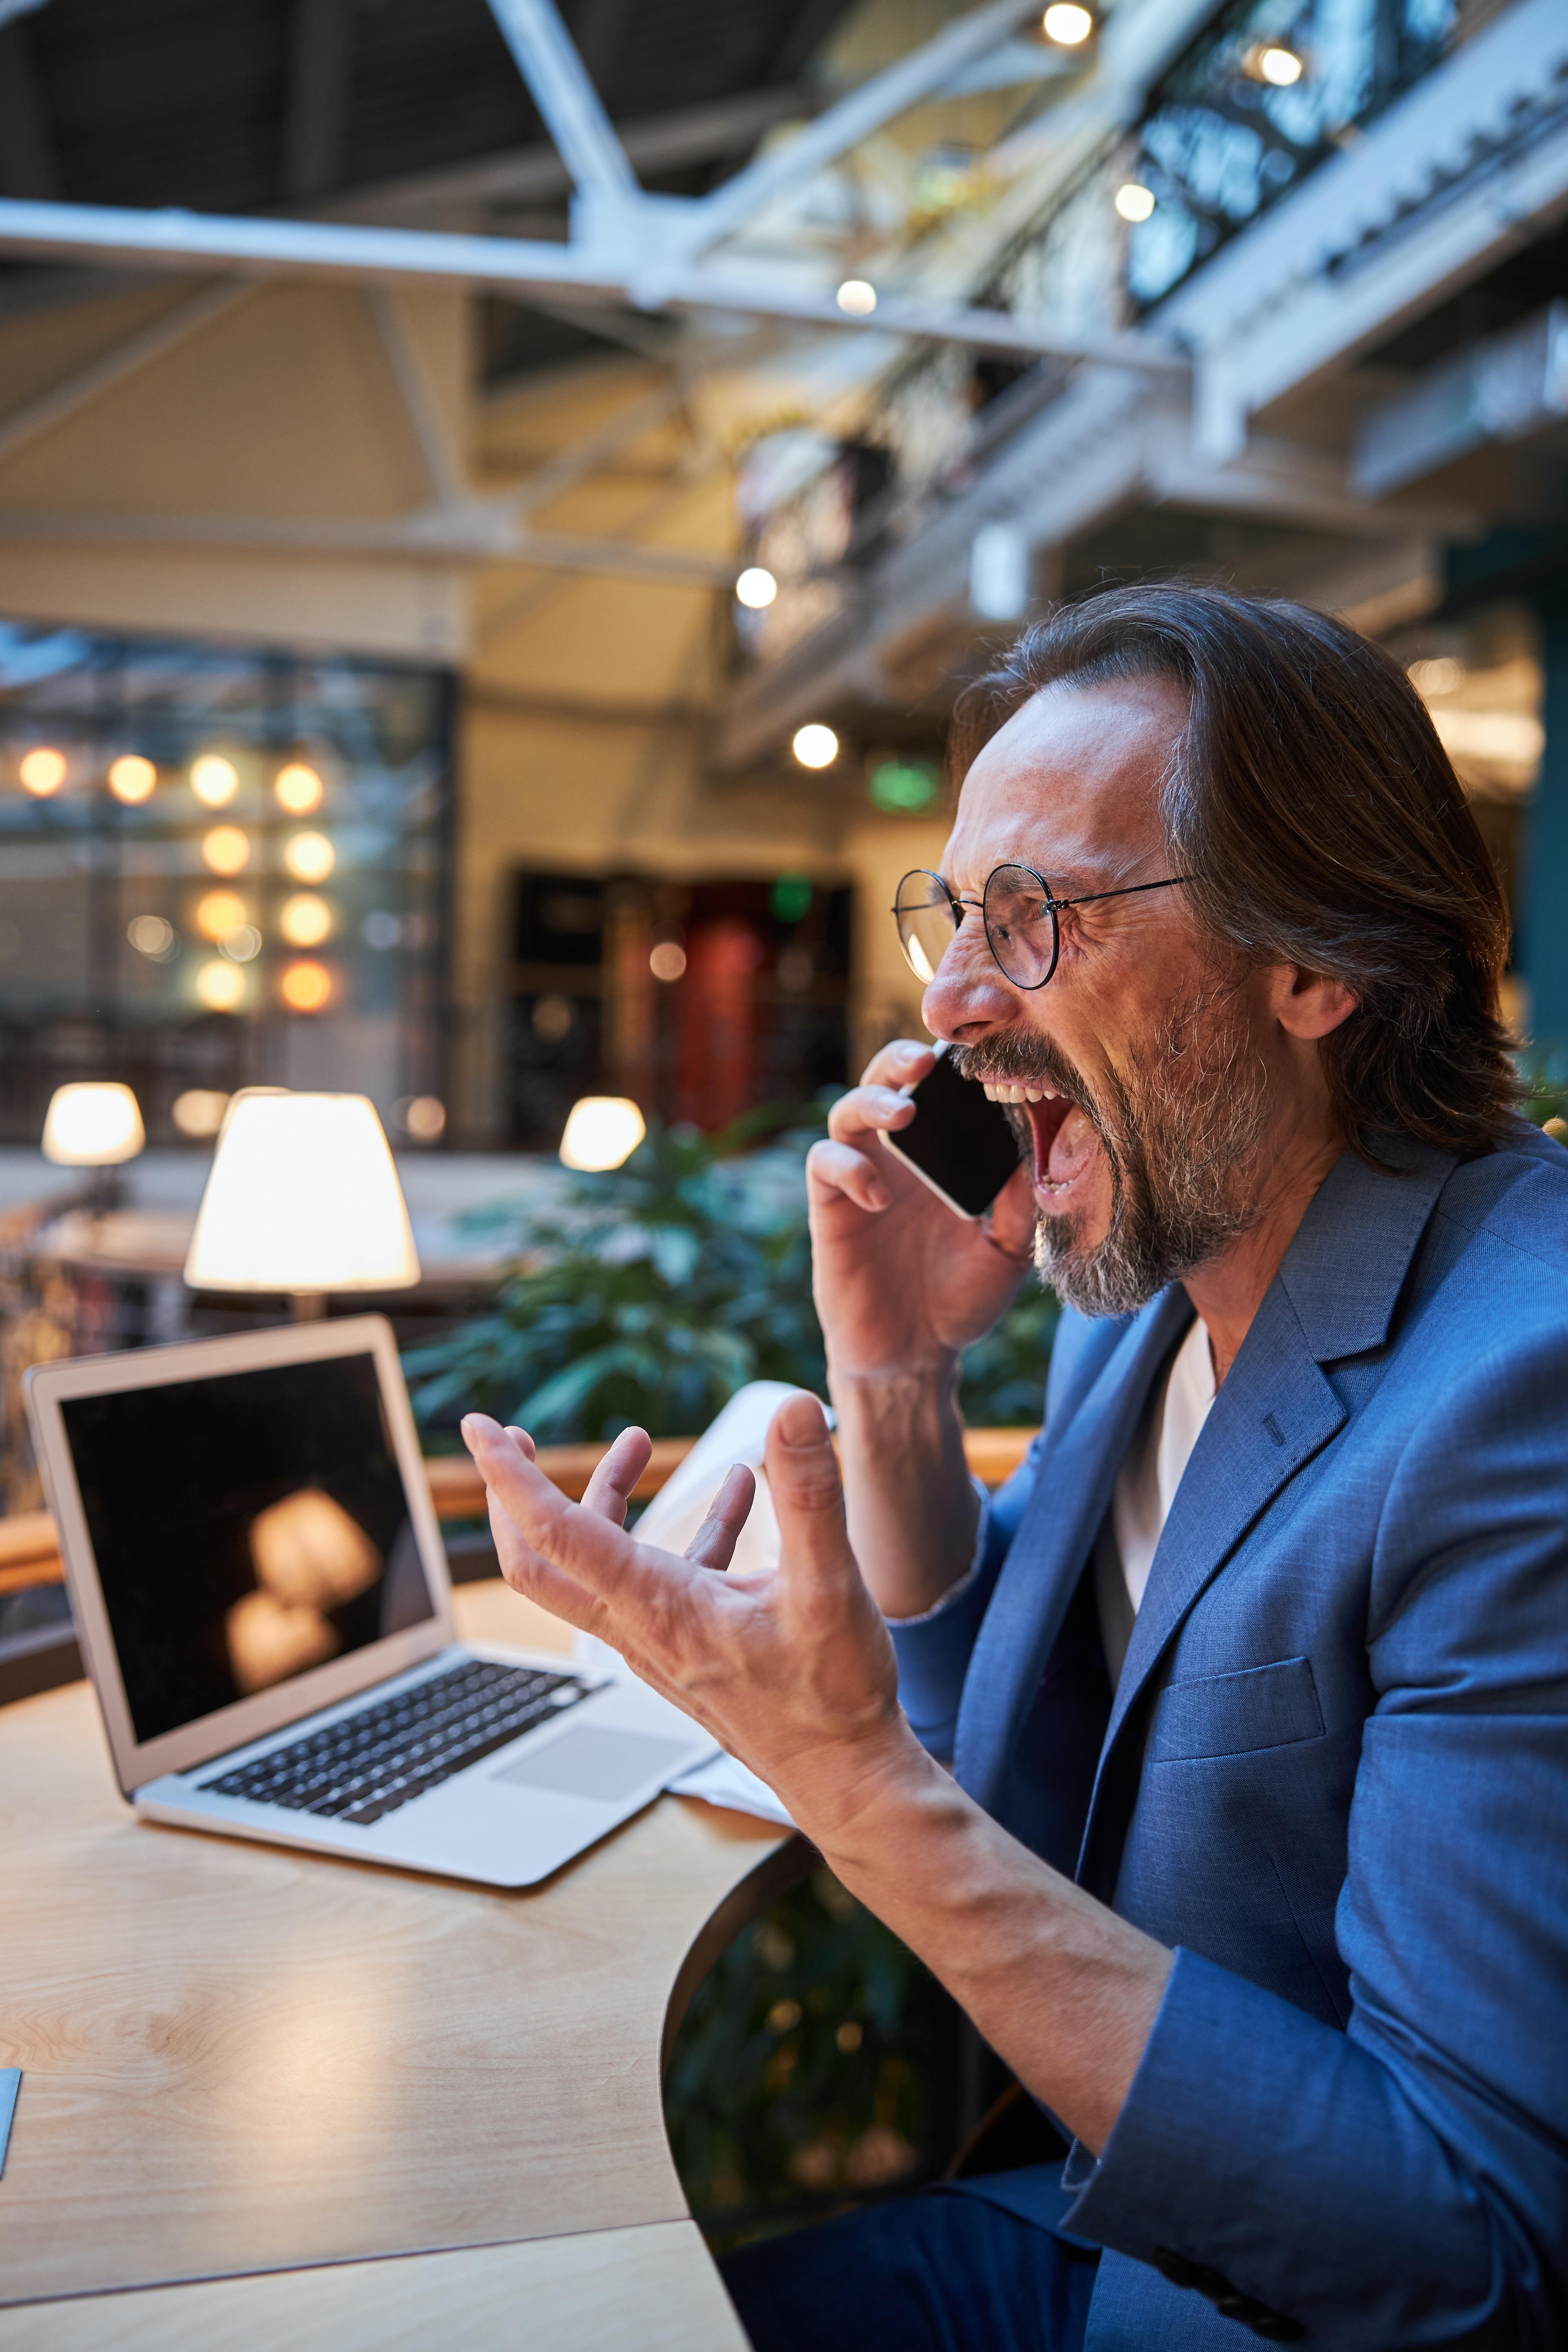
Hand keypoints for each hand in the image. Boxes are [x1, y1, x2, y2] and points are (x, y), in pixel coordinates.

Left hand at [462, 1393, 914, 1838]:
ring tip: (638, 1441)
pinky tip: (738, 1491)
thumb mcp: (831, 1585)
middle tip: (518, 1437)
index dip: (510, 1475)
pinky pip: (663, 1577)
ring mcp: (661, 1641)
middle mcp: (643, 1627)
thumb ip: (811, 1494)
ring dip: (607, 1499)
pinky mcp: (689, 1648)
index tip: (479, 1426)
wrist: (844, 1778)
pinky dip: (683, 1529)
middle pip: (541, 1559)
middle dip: (517, 1494)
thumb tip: (795, 1408)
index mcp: (659, 1608)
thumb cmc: (832, 1697)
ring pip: (597, 1565)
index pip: (555, 1533)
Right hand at [808, 1040, 1036, 1382]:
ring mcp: (862, 1175)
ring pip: (848, 1110)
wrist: (916, 1354)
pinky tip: (879, 1197)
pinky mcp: (831, 1206)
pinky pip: (825, 1164)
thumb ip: (1021, 1201)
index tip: (978, 1049)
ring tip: (903, 1115)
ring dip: (872, 1101)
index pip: (942, 1091)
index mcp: (944, 1155)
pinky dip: (849, 1169)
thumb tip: (1038, 1143)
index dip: (953, 1063)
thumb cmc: (962, 1299)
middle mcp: (900, 1156)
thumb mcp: (1009, 1250)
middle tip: (927, 1066)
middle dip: (902, 1061)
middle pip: (886, 1080)